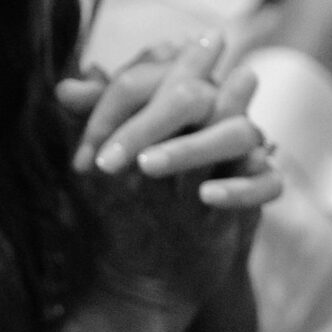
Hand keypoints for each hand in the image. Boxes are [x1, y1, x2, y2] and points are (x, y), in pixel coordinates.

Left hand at [57, 37, 276, 308]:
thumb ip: (91, 117)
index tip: (82, 157)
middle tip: (105, 163)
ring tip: (146, 167)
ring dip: (189, 149)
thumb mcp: (107, 154)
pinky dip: (239, 189)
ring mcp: (245, 148)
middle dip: (144, 125)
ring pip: (237, 133)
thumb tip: (64, 88)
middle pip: (192, 95)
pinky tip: (205, 196)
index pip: (147, 77)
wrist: (164, 253)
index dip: (110, 109)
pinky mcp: (262, 187)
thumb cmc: (133, 190)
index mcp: (177, 92)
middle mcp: (216, 111)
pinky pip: (267, 183)